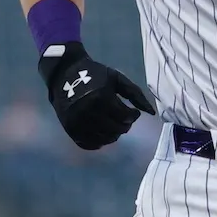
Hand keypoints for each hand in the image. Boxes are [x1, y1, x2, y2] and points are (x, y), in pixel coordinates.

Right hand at [38, 42, 155, 149]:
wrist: (65, 72)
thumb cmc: (95, 74)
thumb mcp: (117, 79)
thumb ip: (135, 94)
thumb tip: (151, 113)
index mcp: (101, 97)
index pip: (125, 117)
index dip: (133, 116)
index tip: (132, 112)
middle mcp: (88, 111)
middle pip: (116, 130)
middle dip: (125, 127)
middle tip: (124, 120)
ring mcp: (77, 122)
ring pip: (104, 139)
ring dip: (114, 135)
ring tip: (114, 125)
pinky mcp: (69, 128)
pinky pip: (88, 144)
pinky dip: (99, 142)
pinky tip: (102, 133)